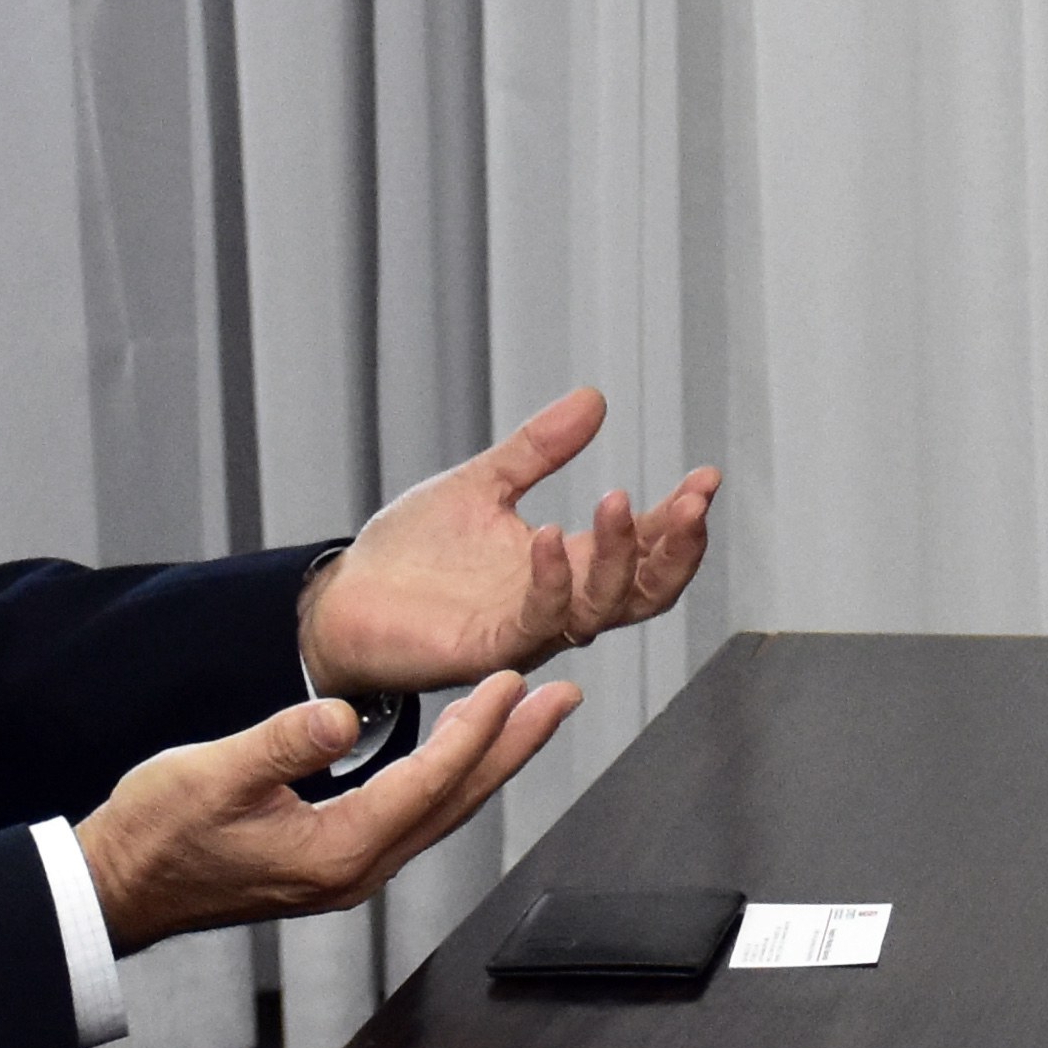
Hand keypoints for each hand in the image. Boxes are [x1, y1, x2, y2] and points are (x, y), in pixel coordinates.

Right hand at [81, 673, 578, 950]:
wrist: (118, 889)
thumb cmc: (156, 833)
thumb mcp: (211, 776)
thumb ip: (279, 744)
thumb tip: (337, 715)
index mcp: (335, 852)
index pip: (429, 783)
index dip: (476, 730)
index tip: (516, 683)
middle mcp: (354, 872)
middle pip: (455, 802)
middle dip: (513, 746)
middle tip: (563, 696)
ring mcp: (346, 873)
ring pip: (439, 811)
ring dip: (488, 759)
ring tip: (530, 713)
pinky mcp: (332, 864)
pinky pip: (412, 816)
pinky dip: (447, 776)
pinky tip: (458, 748)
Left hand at [296, 388, 722, 694]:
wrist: (341, 599)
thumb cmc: (409, 555)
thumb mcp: (482, 485)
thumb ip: (539, 450)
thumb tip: (594, 398)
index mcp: (565, 564)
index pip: (643, 549)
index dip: (678, 520)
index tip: (705, 478)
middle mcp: (559, 602)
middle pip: (645, 591)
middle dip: (676, 550)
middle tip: (692, 503)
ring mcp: (528, 629)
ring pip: (602, 608)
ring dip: (619, 558)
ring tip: (617, 502)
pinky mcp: (489, 648)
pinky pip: (538, 619)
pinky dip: (551, 579)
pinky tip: (548, 535)